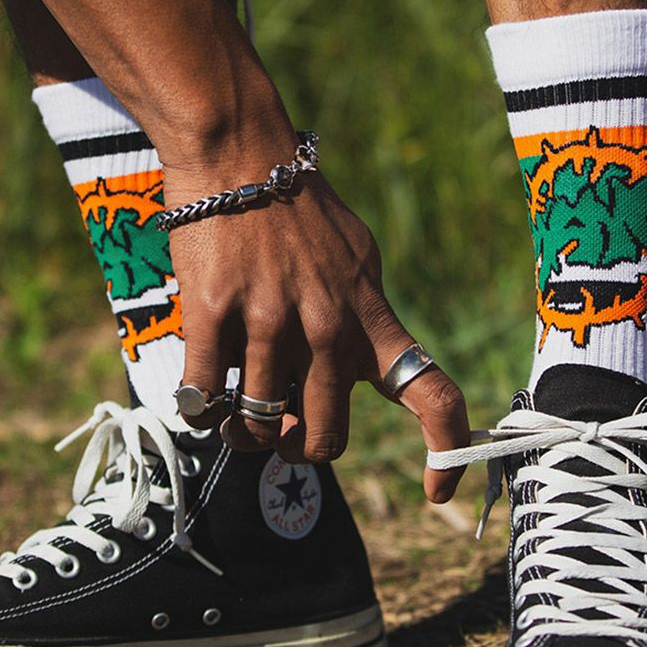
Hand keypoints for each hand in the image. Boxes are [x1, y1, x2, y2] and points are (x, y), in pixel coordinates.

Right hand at [163, 161, 470, 502]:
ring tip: (236, 410)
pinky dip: (202, 408)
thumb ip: (363, 316)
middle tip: (283, 433)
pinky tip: (202, 390)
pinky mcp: (215, 315)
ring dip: (244, 431)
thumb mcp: (356, 258)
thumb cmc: (300, 209)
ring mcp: (271, 322)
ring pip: (258, 427)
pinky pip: (205, 398)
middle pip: (325, 440)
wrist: (242, 152)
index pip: (432, 393)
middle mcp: (329, 328)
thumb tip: (361, 367)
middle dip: (301, 449)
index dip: (444, 453)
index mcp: (371, 317)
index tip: (436, 493)